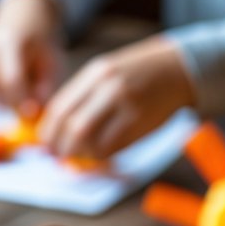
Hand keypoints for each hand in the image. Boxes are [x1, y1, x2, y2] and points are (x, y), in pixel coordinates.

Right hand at [0, 0, 61, 117]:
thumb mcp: (52, 60)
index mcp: (10, 42)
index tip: (33, 111)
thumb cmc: (41, 44)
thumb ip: (46, 85)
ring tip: (17, 97)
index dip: (21, 99)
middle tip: (23, 107)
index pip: (10, 78)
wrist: (23, 20)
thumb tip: (34, 110)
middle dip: (6, 104)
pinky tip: (8, 91)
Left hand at [39, 35, 195, 159]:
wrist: (177, 69)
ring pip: (90, 141)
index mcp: (95, 74)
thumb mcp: (106, 73)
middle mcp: (108, 88)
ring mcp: (126, 105)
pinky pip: (112, 147)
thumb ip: (83, 97)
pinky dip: (101, 155)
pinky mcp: (140, 122)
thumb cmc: (137, 74)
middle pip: (72, 128)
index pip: (59, 109)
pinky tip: (101, 154)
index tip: (47, 145)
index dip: (49, 132)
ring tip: (80, 156)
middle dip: (61, 148)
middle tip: (60, 157)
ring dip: (80, 154)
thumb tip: (58, 129)